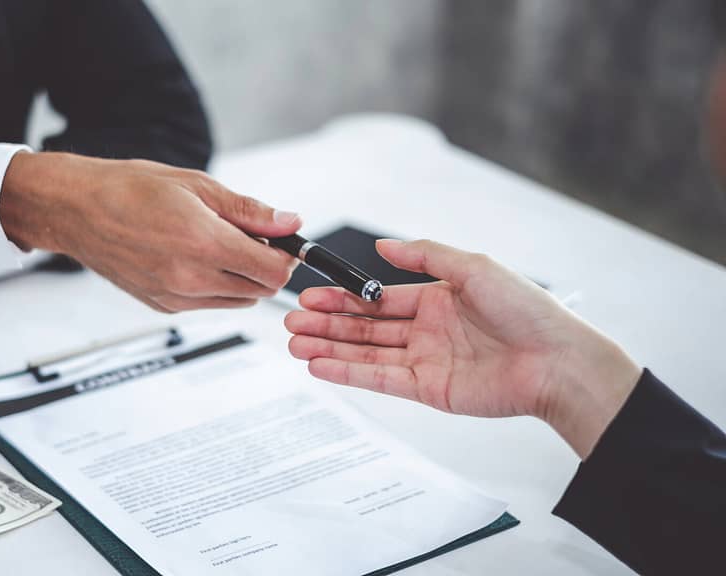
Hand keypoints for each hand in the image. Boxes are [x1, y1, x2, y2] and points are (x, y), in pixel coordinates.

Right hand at [0, 152, 299, 311]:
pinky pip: (207, 303)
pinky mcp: (162, 306)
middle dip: (264, 265)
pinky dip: (214, 285)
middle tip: (246, 235)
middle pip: (260, 291)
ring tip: (216, 243)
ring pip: (236, 301)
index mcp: (204, 244)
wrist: (77, 210)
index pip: (274, 272)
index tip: (281, 240)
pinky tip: (192, 256)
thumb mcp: (197, 186)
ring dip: (241, 278)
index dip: (286, 256)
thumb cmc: (129, 190)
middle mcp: (190, 279)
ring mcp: (175, 297)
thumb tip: (289, 222)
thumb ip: (249, 210)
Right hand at [284, 239, 640, 457]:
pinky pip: (380, 379)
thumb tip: (384, 246)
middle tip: (291, 321)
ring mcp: (425, 361)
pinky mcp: (428, 390)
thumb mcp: (473, 267)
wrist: (557, 360)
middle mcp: (426, 330)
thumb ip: (425, 256)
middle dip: (326, 324)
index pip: (376, 298)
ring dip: (328, 349)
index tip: (310, 295)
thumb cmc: (527, 310)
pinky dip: (348, 373)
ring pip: (365, 353)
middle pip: (364, 327)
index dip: (341, 298)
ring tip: (294, 344)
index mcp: (436, 299)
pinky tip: (320, 366)